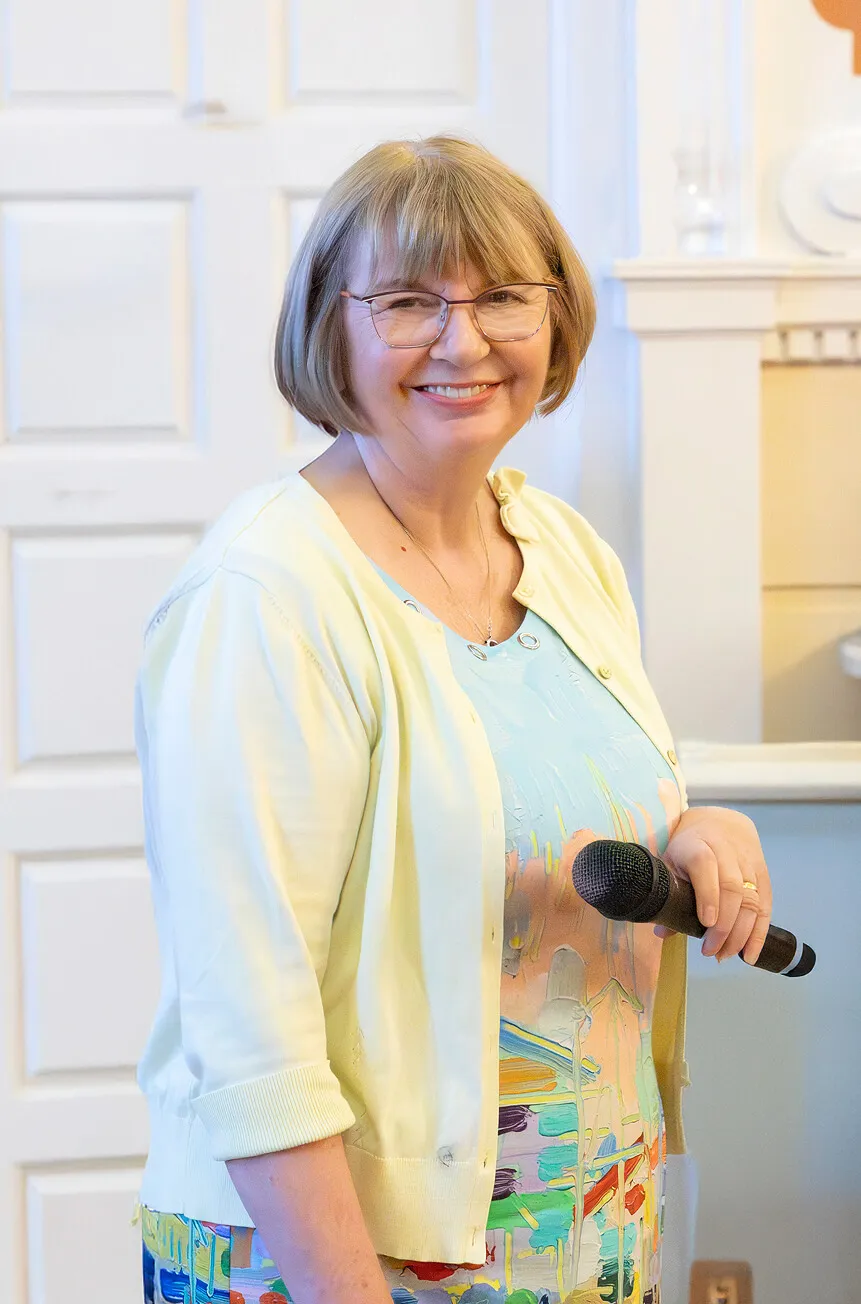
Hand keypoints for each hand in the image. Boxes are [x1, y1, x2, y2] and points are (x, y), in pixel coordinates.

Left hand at [653, 806, 773, 963]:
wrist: (719, 823)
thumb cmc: (689, 847)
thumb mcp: (672, 862)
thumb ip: (667, 894)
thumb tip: (662, 932)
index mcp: (697, 843)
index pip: (704, 864)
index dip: (707, 894)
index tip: (705, 922)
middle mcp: (726, 850)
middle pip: (731, 887)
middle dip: (723, 926)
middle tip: (710, 951)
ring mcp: (748, 862)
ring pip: (751, 899)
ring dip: (740, 934)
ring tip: (725, 955)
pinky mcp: (763, 875)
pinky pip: (766, 906)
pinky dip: (759, 933)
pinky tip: (749, 955)